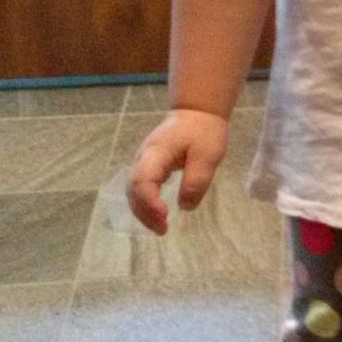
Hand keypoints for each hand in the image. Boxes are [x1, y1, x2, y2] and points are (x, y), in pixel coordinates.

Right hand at [127, 109, 229, 234]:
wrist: (197, 112)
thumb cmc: (204, 131)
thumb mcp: (208, 155)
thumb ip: (196, 181)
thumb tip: (184, 207)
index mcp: (156, 152)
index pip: (143, 180)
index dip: (149, 201)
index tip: (165, 216)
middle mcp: (143, 158)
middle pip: (133, 189)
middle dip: (145, 213)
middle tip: (163, 230)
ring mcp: (143, 161)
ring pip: (134, 191)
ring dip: (144, 211)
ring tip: (161, 228)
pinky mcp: (148, 166)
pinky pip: (141, 188)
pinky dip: (146, 204)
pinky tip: (158, 215)